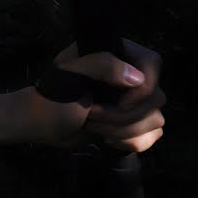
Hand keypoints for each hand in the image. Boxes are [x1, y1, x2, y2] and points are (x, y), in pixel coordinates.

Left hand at [28, 38, 165, 152]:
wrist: (42, 122)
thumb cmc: (52, 94)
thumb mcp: (70, 73)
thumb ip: (102, 65)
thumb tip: (138, 78)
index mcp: (118, 54)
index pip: (152, 64)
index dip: (142, 89)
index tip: (120, 103)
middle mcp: (131, 75)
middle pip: (155, 98)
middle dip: (121, 116)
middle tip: (90, 114)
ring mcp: (134, 101)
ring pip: (155, 120)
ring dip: (122, 130)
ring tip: (93, 125)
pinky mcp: (134, 123)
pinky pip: (152, 135)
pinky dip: (132, 142)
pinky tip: (108, 141)